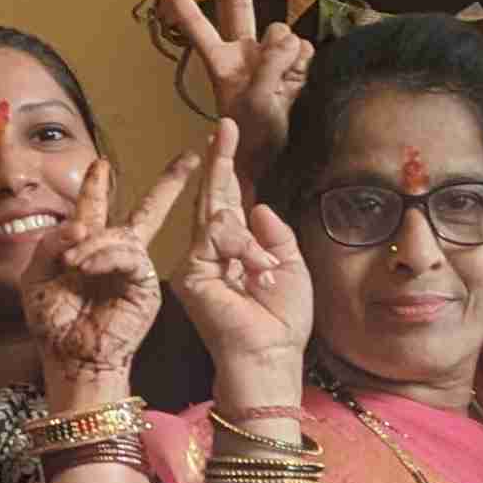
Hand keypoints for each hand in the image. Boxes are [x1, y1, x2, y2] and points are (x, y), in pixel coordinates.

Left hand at [22, 149, 199, 389]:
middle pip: (148, 211)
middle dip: (170, 184)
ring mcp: (134, 268)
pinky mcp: (145, 284)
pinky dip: (104, 256)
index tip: (100, 163)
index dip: (96, 185)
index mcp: (88, 247)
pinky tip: (84, 266)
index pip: (96, 207)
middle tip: (189, 158)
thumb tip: (82, 226)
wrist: (69, 357)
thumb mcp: (38, 275)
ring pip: (124, 234)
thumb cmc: (52, 322)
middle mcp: (115, 254)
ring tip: (72, 263)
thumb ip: (53, 242)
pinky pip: (129, 255)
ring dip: (93, 244)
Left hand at [156, 0, 309, 191]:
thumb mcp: (253, 101)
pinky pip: (305, 49)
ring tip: (283, 84)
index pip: (197, 25)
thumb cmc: (250, 138)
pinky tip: (298, 82)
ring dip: (286, 52)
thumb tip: (289, 37)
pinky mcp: (296, 67)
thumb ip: (270, 63)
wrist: (274, 162)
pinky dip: (304, 63)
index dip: (183, 1)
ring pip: (282, 31)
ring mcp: (270, 58)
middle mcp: (244, 53)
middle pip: (239, 5)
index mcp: (220, 62)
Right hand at [171, 118, 311, 386]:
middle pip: (213, 196)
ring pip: (218, 217)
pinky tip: (259, 274)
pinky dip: (243, 251)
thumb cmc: (282, 321)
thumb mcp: (291, 266)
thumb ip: (274, 233)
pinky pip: (216, 237)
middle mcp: (213, 252)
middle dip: (220, 159)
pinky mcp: (191, 273)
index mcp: (237, 249)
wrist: (270, 357)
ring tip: (266, 275)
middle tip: (224, 125)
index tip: (227, 134)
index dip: (228, 168)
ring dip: (250, 242)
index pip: (229, 201)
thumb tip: (256, 206)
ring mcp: (198, 262)